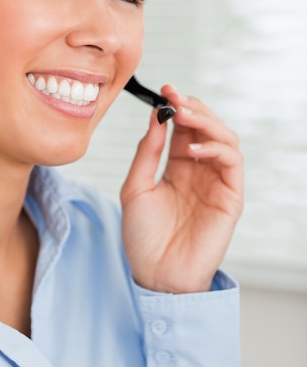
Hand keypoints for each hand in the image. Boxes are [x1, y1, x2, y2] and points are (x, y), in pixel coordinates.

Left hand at [120, 84, 242, 293]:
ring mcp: (216, 183)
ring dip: (206, 122)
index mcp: (177, 167)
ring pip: (224, 138)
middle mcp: (199, 171)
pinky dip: (216, 148)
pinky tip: (192, 149)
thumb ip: (147, 153)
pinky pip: (232, 163)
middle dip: (192, 108)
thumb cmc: (143, 237)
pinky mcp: (230, 197)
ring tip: (183, 115)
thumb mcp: (135, 188)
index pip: (183, 128)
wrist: (156, 276)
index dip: (176, 106)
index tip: (164, 90)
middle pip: (206, 127)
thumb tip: (156, 117)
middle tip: (175, 98)